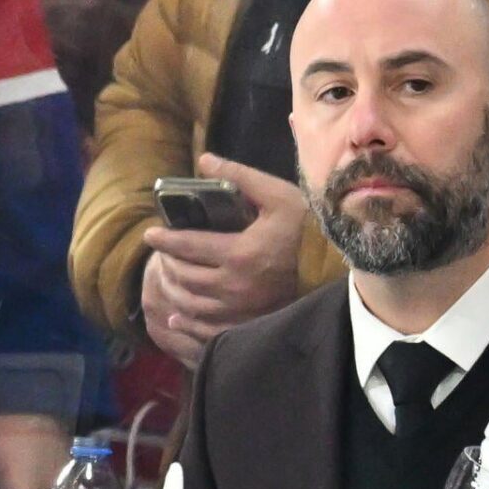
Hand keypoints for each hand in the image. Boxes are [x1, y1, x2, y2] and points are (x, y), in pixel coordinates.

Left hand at [141, 153, 308, 368]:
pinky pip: (209, 328)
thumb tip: (204, 159)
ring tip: (169, 278)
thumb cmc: (307, 229)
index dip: (164, 239)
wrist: (337, 265)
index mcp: (240, 253)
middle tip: (162, 254)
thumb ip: (240, 176)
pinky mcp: (251, 320)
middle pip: (185, 277)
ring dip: (174, 290)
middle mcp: (237, 285)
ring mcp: (244, 308)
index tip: (151, 234)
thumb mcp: (277, 195)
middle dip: (167, 264)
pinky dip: (187, 322)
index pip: (187, 246)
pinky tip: (176, 316)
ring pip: (192, 303)